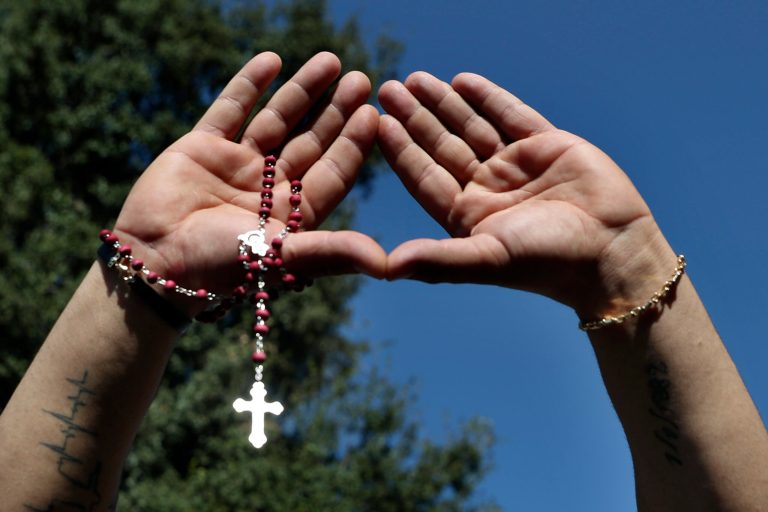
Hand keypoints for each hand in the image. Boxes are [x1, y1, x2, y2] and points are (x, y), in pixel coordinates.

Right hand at [113, 52, 385, 308]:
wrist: (154, 260)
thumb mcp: (282, 257)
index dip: (353, 143)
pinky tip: (272, 60)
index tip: (374, 114)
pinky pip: (231, 109)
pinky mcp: (203, 148)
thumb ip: (332, 252)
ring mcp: (237, 165)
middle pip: (312, 140)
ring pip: (278, 119)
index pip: (333, 171)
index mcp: (294, 214)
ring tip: (330, 60)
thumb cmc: (220, 268)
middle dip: (336, 110)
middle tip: (362, 79)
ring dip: (303, 90)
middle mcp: (270, 188)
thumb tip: (387, 264)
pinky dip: (250, 85)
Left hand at [378, 72, 675, 317]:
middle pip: (442, 145)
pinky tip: (463, 81)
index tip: (378, 123)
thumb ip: (438, 260)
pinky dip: (488, 97)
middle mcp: (486, 188)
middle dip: (416, 117)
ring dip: (444, 103)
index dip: (402, 149)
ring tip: (415, 79)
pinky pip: (511, 115)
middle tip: (388, 88)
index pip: (425, 175)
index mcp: (467, 215)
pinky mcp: (546, 146)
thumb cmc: (548, 262)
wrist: (612, 251)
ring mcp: (515, 165)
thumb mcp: (487, 259)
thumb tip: (385, 269)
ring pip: (471, 126)